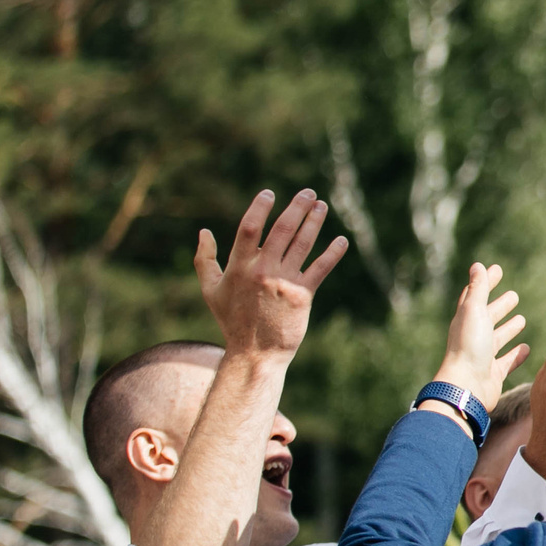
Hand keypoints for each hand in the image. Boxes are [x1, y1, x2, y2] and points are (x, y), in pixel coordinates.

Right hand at [194, 188, 347, 361]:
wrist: (255, 352)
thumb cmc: (231, 319)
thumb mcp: (210, 290)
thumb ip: (205, 260)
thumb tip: (203, 232)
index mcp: (239, 267)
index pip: (250, 229)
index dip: (260, 208)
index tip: (270, 193)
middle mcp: (262, 271)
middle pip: (282, 231)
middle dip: (297, 208)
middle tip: (308, 193)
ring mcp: (284, 282)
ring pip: (303, 244)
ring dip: (314, 222)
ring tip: (322, 206)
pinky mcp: (303, 295)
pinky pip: (321, 268)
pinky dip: (333, 253)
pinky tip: (342, 239)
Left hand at [431, 262, 529, 409]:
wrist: (466, 387)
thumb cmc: (469, 347)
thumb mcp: (474, 311)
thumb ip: (478, 288)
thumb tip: (478, 265)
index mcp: (467, 320)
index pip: (476, 296)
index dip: (486, 282)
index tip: (497, 269)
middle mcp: (474, 337)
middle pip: (488, 317)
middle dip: (500, 306)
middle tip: (514, 296)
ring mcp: (484, 356)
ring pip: (498, 338)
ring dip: (508, 329)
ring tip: (521, 319)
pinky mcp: (494, 373)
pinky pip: (507, 361)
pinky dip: (516, 354)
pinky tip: (527, 348)